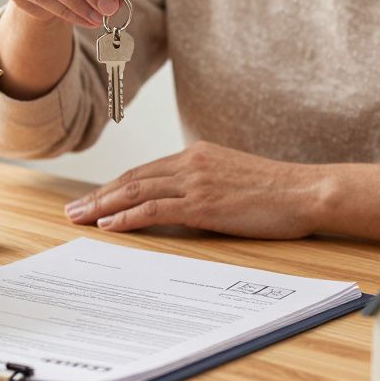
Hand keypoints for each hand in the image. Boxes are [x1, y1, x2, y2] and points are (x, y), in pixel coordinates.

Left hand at [64, 142, 323, 238]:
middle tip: (72, 210)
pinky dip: (127, 216)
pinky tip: (109, 225)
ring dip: (103, 206)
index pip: (143, 171)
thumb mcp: (231, 179)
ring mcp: (195, 182)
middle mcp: (190, 163)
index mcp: (195, 155)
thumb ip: (203, 184)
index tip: (92, 199)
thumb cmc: (276, 191)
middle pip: (131, 179)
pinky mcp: (203, 203)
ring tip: (80, 218)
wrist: (307, 191)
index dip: (113, 186)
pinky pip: (155, 208)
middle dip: (98, 196)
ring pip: (135, 191)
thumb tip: (182, 203)